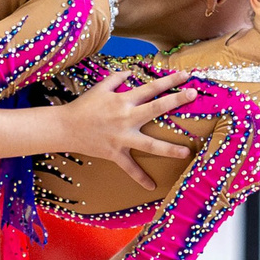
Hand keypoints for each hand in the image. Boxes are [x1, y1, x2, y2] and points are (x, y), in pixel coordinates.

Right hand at [59, 68, 195, 192]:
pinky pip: (130, 168)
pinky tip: (152, 186)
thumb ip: (117, 78)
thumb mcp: (100, 87)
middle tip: (194, 95)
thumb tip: (132, 72)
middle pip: (156, 109)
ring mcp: (122, 138)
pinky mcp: (115, 153)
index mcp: (124, 100)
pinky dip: (140, 177)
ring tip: (186, 152)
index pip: (151, 88)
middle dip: (176, 101)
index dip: (169, 81)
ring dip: (169, 149)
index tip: (186, 75)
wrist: (65, 127)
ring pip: (150, 144)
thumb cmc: (83, 106)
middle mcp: (126, 118)